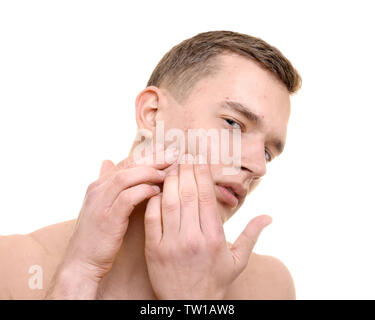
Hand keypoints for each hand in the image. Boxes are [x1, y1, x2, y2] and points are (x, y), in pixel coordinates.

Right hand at [45, 147, 177, 298]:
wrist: (81, 262)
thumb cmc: (97, 236)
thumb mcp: (102, 207)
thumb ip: (109, 186)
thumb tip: (108, 162)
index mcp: (98, 185)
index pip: (127, 161)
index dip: (149, 156)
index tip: (169, 154)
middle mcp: (98, 189)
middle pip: (128, 165)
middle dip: (154, 159)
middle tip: (174, 157)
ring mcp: (101, 202)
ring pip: (127, 177)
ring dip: (150, 173)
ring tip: (168, 174)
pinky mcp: (108, 218)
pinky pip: (128, 197)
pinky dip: (144, 191)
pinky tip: (158, 192)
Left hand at [144, 154, 271, 299]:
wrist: (191, 305)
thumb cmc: (216, 281)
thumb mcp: (238, 260)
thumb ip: (252, 235)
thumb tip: (269, 217)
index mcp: (214, 237)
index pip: (205, 195)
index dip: (201, 173)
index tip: (199, 159)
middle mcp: (193, 237)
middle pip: (187, 193)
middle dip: (185, 170)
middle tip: (184, 156)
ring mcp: (171, 243)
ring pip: (169, 201)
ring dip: (169, 180)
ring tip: (172, 167)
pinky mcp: (154, 249)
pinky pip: (151, 217)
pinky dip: (153, 200)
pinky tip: (157, 189)